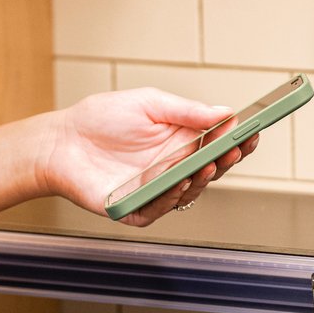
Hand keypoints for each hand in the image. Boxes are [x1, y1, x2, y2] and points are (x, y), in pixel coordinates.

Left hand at [42, 88, 259, 226]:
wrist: (61, 141)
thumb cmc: (101, 120)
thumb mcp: (149, 103)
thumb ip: (186, 110)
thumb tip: (224, 112)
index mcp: (182, 142)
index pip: (220, 144)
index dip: (239, 140)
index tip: (252, 131)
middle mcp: (174, 168)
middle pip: (212, 169)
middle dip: (227, 159)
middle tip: (236, 147)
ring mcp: (158, 190)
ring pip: (191, 190)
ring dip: (203, 177)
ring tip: (208, 161)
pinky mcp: (138, 208)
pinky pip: (161, 208)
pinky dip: (172, 196)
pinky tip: (178, 181)